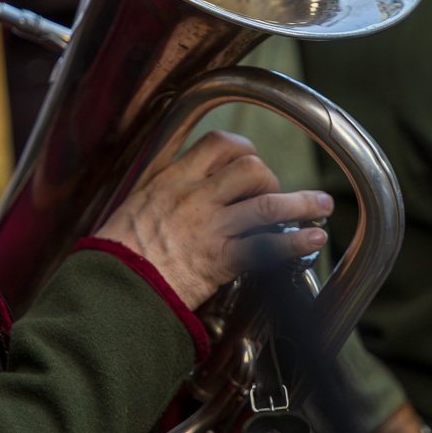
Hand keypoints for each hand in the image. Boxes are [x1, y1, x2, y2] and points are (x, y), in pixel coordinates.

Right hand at [96, 131, 332, 310]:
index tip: (251, 161)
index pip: (217, 144)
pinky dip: (294, 243)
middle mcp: (194, 197)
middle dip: (271, 179)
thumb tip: (181, 192)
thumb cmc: (116, 254)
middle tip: (275, 195)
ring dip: (300, 203)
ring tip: (321, 206)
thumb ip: (163, 195)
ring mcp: (208, 227)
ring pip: (265, 204)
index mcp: (172, 179)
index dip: (244, 149)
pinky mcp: (217, 260)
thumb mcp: (134, 207)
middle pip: (249, 168)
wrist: (111, 288)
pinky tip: (312, 240)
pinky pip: (264, 247)